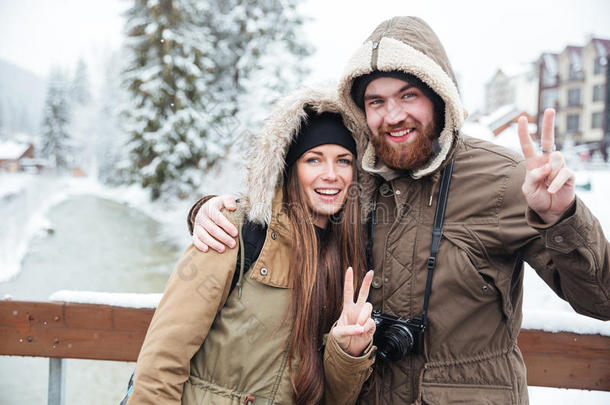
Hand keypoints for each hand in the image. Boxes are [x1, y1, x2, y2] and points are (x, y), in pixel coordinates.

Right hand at [192, 195, 238, 252]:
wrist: (207, 208)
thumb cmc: (220, 206)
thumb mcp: (225, 200)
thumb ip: (229, 201)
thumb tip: (232, 207)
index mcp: (210, 208)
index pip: (218, 218)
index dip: (227, 226)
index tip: (235, 233)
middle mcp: (202, 216)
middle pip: (212, 229)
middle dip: (223, 237)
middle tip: (233, 244)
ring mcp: (197, 225)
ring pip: (203, 236)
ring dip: (213, 243)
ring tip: (223, 249)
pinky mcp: (195, 232)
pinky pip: (195, 240)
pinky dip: (200, 245)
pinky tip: (207, 250)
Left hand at [331, 268, 375, 356]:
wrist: (349, 349)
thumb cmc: (342, 338)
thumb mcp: (339, 334)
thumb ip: (349, 329)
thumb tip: (361, 328)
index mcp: (347, 308)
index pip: (348, 292)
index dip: (348, 280)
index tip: (349, 269)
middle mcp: (357, 310)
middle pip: (363, 293)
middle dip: (367, 282)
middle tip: (371, 272)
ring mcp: (365, 317)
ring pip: (368, 306)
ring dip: (363, 315)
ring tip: (359, 325)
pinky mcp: (371, 325)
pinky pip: (371, 321)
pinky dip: (366, 327)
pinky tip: (363, 332)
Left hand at [518, 109, 574, 223]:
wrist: (550, 211)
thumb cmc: (537, 198)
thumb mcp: (528, 190)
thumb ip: (532, 177)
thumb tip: (544, 167)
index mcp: (534, 163)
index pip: (528, 145)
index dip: (523, 133)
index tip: (520, 119)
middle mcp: (547, 161)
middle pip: (549, 139)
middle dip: (549, 124)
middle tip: (550, 109)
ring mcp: (559, 166)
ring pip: (555, 159)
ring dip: (549, 174)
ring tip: (547, 185)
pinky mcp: (569, 174)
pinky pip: (563, 173)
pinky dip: (556, 183)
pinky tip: (552, 190)